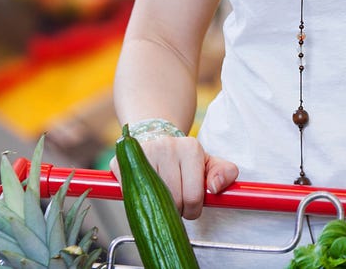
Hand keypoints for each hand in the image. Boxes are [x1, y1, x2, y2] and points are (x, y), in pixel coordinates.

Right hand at [109, 136, 238, 218]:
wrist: (155, 137)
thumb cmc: (184, 158)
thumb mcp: (208, 163)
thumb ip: (224, 174)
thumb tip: (215, 188)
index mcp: (190, 148)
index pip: (193, 197)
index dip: (192, 209)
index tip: (190, 205)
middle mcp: (166, 147)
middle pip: (174, 201)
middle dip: (176, 210)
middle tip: (175, 202)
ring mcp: (142, 154)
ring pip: (153, 201)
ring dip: (158, 207)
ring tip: (162, 197)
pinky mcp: (120, 162)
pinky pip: (131, 195)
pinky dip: (138, 200)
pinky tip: (145, 191)